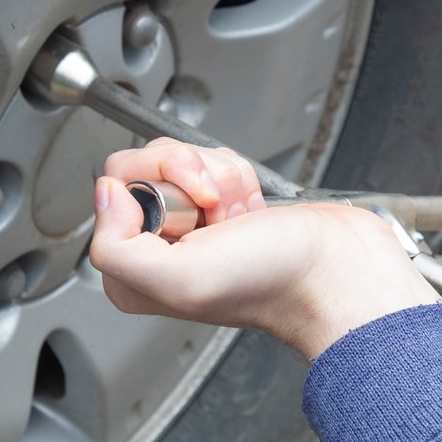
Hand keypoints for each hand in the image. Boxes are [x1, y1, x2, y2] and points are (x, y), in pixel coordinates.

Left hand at [90, 139, 440, 359]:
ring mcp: (193, 222)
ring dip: (221, 178)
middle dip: (192, 176)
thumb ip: (116, 246)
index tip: (192, 216)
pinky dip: (240, 177)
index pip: (114, 188)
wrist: (337, 271)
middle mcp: (158, 246)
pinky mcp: (224, 201)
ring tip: (240, 216)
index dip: (156, 187)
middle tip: (218, 213)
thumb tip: (105, 193)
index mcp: (133, 271)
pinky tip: (252, 211)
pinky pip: (215, 161)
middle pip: (147, 164)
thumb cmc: (271, 283)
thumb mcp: (179, 279)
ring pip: (184, 158)